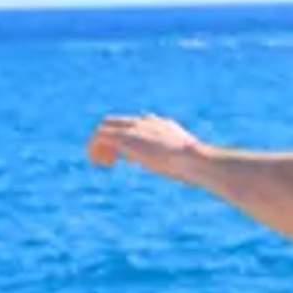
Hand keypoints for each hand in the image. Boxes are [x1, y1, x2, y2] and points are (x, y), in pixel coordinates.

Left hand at [87, 113, 208, 178]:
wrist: (194, 159)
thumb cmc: (197, 166)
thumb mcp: (190, 162)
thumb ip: (185, 159)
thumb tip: (195, 170)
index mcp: (160, 125)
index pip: (136, 123)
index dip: (127, 137)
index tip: (127, 156)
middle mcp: (145, 123)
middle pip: (116, 122)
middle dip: (109, 138)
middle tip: (110, 160)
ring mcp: (134, 129)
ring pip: (104, 128)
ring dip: (99, 145)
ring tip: (100, 163)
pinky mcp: (125, 138)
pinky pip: (99, 138)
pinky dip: (95, 149)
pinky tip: (99, 164)